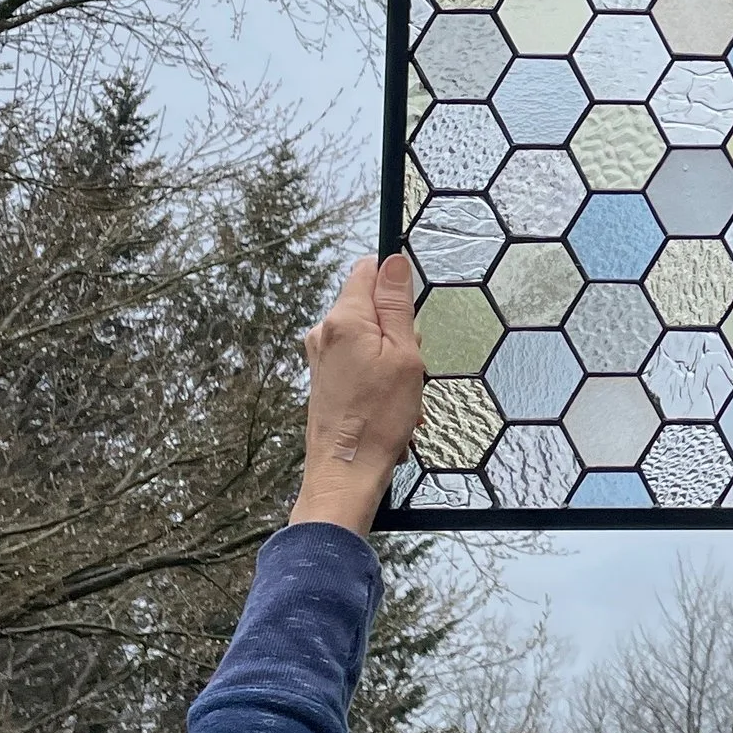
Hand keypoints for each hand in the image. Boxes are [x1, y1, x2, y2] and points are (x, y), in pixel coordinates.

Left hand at [288, 254, 423, 537]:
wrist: (346, 472)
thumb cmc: (378, 419)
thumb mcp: (404, 355)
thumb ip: (397, 305)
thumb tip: (394, 260)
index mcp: (344, 319)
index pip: (369, 270)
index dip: (396, 286)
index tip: (411, 314)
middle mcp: (325, 333)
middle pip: (372, 308)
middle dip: (399, 331)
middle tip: (411, 366)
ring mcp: (321, 357)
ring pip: (369, 338)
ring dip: (393, 360)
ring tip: (402, 395)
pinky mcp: (323, 379)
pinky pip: (359, 363)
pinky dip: (378, 379)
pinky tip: (390, 407)